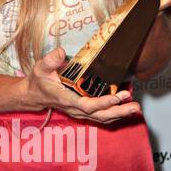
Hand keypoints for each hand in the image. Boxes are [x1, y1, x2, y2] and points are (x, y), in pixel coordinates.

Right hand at [20, 47, 140, 124]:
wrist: (35, 95)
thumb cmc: (39, 81)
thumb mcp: (40, 68)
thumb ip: (50, 61)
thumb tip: (61, 52)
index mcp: (66, 99)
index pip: (87, 105)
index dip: (103, 103)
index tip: (117, 97)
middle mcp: (75, 109)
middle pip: (100, 115)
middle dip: (118, 111)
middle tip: (134, 106)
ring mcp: (80, 112)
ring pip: (102, 118)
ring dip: (120, 114)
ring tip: (135, 107)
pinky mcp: (85, 112)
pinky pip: (102, 116)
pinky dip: (116, 114)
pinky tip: (127, 108)